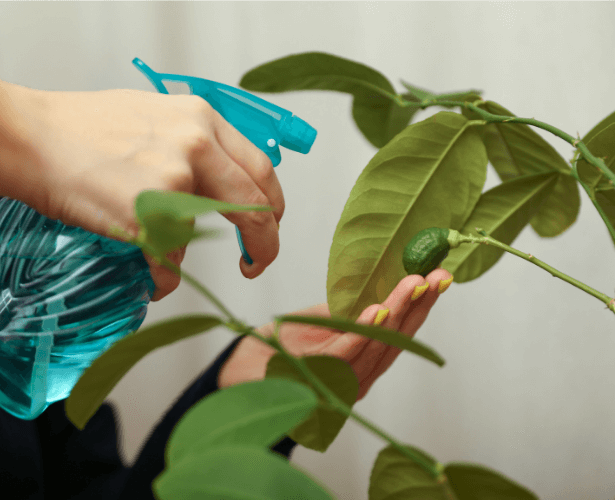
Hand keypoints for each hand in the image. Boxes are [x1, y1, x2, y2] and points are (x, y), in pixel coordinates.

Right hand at [0, 73, 282, 301]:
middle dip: (263, 244)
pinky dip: (160, 278)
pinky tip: (145, 273)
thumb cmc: (80, 126)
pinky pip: (168, 265)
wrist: (30, 136)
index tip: (266, 226)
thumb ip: (192, 143)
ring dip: (181, 253)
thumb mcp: (153, 115)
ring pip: (200, 239)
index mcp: (202, 119)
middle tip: (254, 264)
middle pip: (254, 207)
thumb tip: (216, 179)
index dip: (271, 206)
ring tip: (149, 245)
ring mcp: (172, 182)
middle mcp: (196, 146)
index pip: (261, 170)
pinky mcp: (145, 218)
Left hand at [218, 268, 453, 401]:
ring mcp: (338, 384)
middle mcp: (359, 378)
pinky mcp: (312, 379)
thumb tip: (381, 282)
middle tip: (437, 276)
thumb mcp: (324, 322)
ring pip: (373, 347)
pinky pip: (340, 356)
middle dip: (418, 307)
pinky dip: (360, 333)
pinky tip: (375, 312)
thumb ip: (351, 310)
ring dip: (395, 313)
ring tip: (412, 285)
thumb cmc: (283, 347)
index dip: (421, 306)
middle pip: (395, 342)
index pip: (400, 334)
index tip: (441, 277)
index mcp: (365, 362)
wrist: (243, 370)